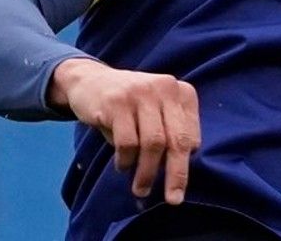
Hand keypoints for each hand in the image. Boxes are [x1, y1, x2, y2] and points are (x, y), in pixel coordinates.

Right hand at [49, 58, 199, 204]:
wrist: (90, 80)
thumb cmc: (129, 105)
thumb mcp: (156, 112)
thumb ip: (171, 134)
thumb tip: (178, 176)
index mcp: (180, 91)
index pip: (190, 135)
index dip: (185, 164)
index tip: (179, 187)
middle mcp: (164, 87)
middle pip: (177, 140)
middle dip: (176, 175)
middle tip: (172, 199)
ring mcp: (140, 92)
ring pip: (153, 144)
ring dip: (146, 173)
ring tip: (140, 188)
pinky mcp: (117, 101)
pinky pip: (127, 142)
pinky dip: (126, 160)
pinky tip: (122, 165)